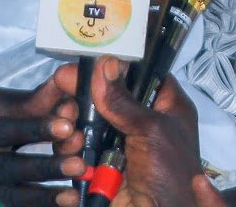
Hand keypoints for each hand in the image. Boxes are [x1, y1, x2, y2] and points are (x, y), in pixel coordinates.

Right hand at [0, 74, 80, 204]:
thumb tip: (66, 88)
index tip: (67, 126)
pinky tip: (65, 206)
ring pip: (14, 195)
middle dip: (46, 166)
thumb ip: (32, 101)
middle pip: (9, 168)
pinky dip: (41, 206)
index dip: (36, 128)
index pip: (6, 130)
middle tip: (78, 164)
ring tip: (74, 196)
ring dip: (46, 195)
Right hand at [51, 57, 201, 206]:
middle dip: (84, 96)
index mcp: (165, 106)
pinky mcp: (103, 165)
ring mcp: (120, 144)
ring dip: (75, 123)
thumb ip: (124, 101)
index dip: (114, 65)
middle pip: (107, 96)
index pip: (140, 73)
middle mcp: (142, 121)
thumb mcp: (151, 131)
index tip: (87, 60)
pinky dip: (72, 148)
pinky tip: (73, 149)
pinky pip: (81, 149)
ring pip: (89, 122)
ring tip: (69, 128)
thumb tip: (103, 65)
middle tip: (64, 92)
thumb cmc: (171, 175)